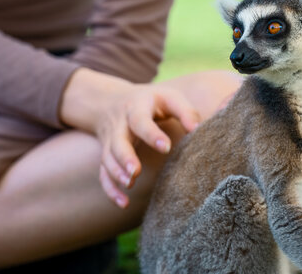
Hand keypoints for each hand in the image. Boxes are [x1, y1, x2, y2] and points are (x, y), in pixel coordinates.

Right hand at [60, 68, 199, 207]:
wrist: (110, 100)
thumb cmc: (151, 101)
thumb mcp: (169, 97)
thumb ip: (185, 112)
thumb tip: (198, 131)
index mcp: (137, 107)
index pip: (140, 120)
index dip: (151, 134)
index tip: (166, 147)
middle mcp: (120, 124)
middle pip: (118, 141)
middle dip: (125, 157)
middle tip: (136, 172)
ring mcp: (111, 140)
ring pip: (107, 158)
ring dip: (116, 173)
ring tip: (130, 184)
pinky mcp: (106, 154)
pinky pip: (103, 172)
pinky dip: (110, 189)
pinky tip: (124, 203)